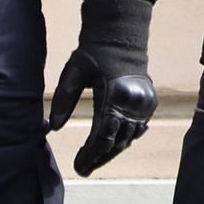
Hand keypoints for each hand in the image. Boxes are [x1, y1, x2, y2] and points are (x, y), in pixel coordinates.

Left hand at [47, 0, 159, 174]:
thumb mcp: (73, 72)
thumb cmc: (92, 53)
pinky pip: (138, 128)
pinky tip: (113, 145)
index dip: (89, 155)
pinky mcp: (150, 102)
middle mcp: (133, 103)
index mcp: (114, 96)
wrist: (121, 35)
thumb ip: (63, 99)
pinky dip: (126, 138)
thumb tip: (53, 127)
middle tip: (84, 169)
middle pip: (117, 142)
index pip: (102, 137)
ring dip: (112, 151)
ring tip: (95, 160)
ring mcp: (145, 104)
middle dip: (99, 158)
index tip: (78, 166)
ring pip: (128, 138)